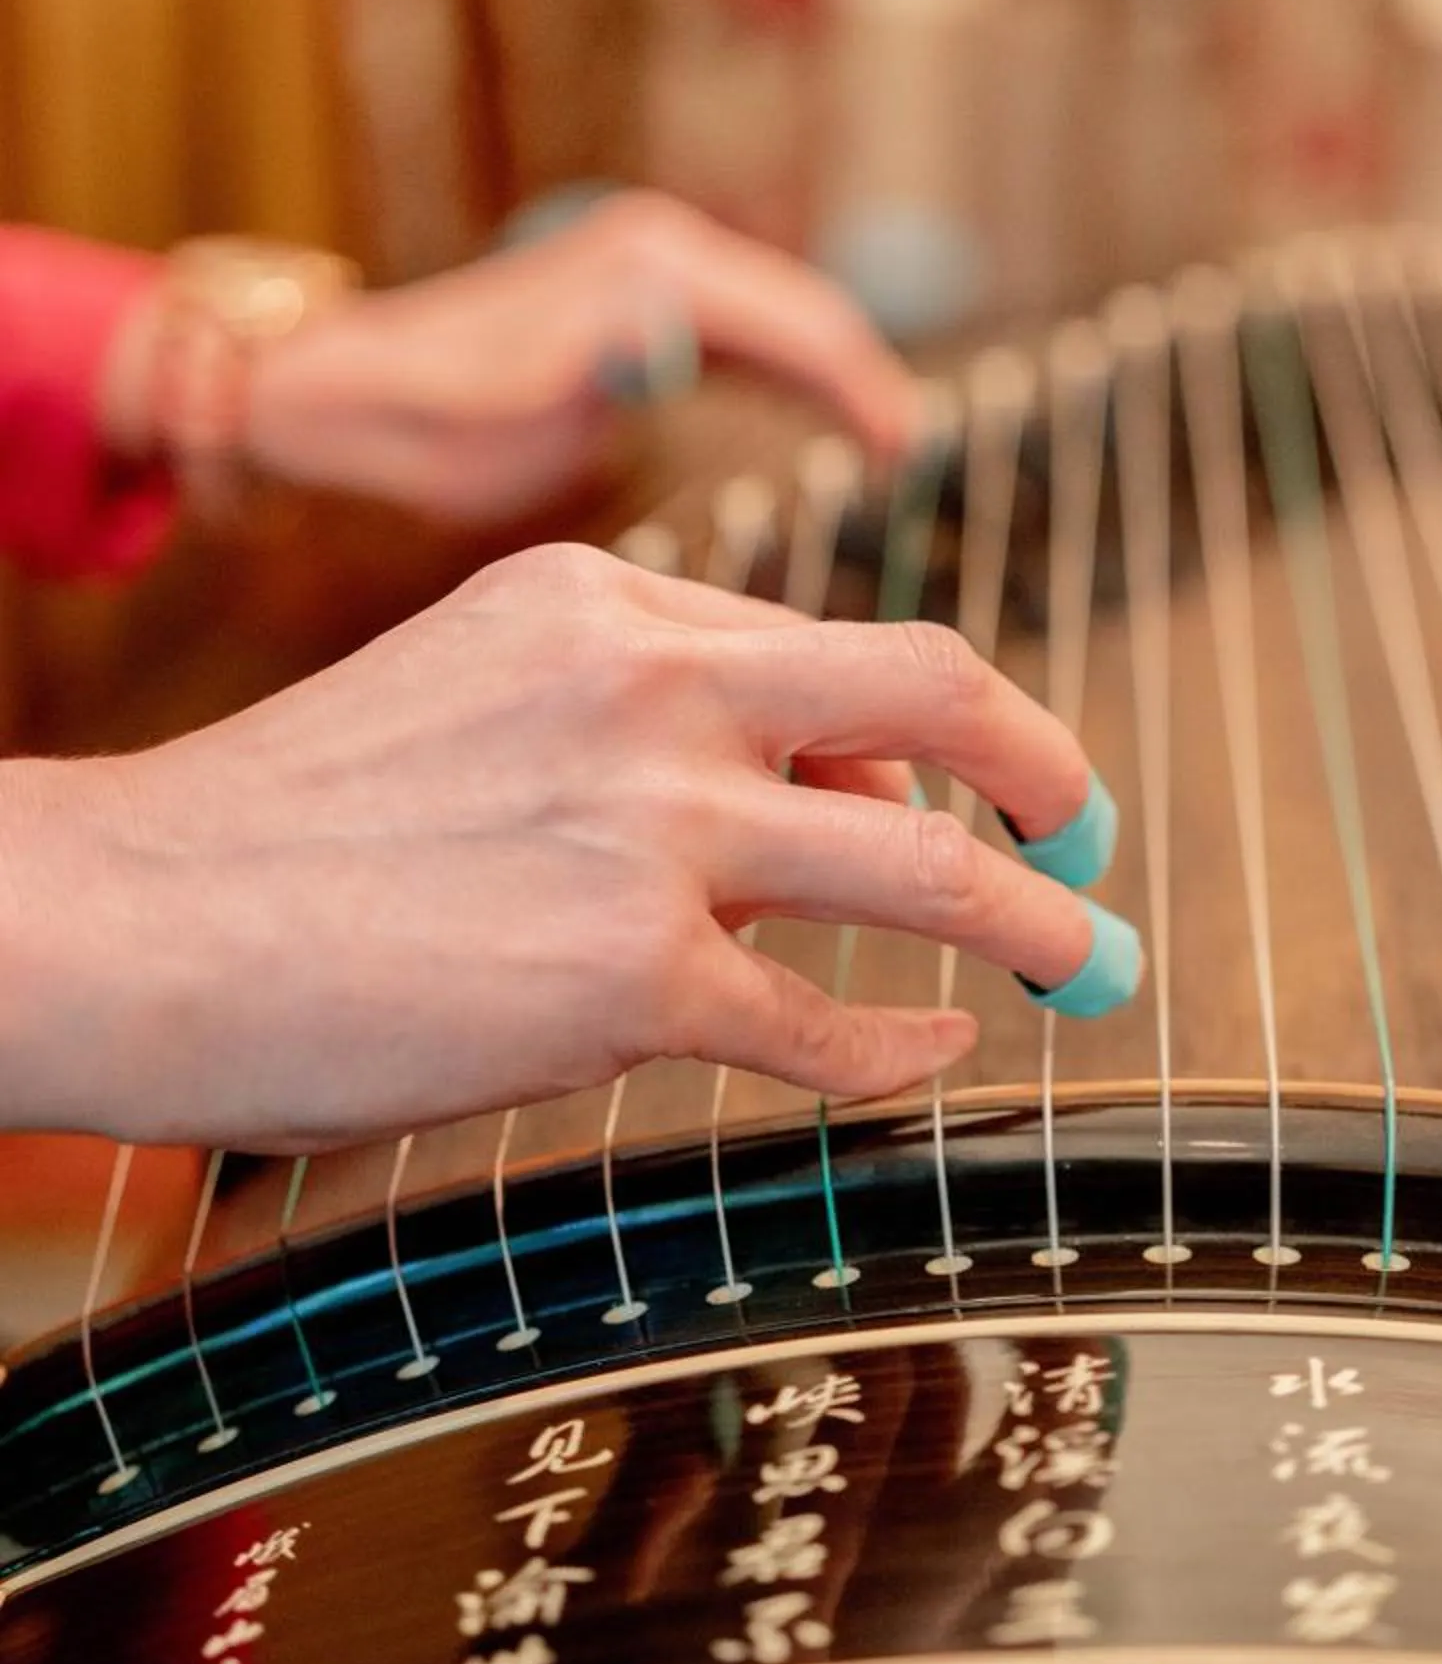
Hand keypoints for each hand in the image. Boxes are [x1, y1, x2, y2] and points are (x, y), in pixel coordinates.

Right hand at [0, 544, 1137, 1152]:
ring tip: (1088, 963)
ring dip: (1037, 921)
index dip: (921, 731)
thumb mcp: (474, 695)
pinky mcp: (630, 979)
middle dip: (1046, 764)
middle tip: (1091, 827)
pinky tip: (929, 1058)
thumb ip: (642, 720)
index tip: (970, 786)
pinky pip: (831, 1024)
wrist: (129, 920)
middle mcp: (648, 690)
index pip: (828, 646)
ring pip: (928, 869)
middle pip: (935, 692)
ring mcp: (650, 831)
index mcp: (603, 606)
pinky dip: (904, 1052)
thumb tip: (830, 805)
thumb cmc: (283, 833)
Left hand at [237, 194, 922, 521]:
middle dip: (863, 376)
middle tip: (913, 454)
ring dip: (835, 372)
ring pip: (781, 316)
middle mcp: (656, 245)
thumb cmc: (422, 420)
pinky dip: (791, 370)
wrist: (346, 391)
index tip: (906, 454)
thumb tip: (667, 345)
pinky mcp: (637, 293)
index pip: (797, 323)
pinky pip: (746, 327)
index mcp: (645, 269)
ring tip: (886, 442)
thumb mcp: (512, 406)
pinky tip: (823, 419)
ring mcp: (648, 262)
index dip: (861, 390)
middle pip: (803, 309)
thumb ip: (599, 369)